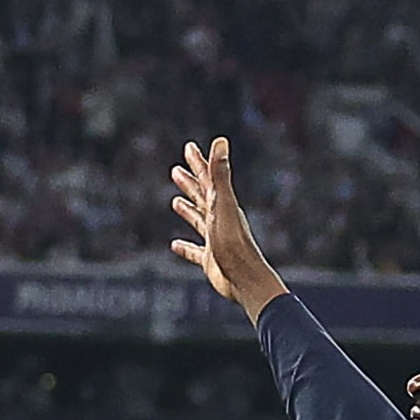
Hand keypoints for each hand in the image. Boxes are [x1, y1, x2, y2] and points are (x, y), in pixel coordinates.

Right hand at [167, 139, 287, 319]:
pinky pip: (195, 251)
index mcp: (222, 204)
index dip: (198, 162)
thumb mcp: (222, 204)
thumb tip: (220, 141)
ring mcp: (215, 239)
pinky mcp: (210, 260)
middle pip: (202, 196)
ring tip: (176, 202)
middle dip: (190, 182)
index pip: (207, 178)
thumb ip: (220, 174)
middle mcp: (219, 219)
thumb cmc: (234, 242)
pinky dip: (185, 247)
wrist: (244, 278)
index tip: (189, 148)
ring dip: (188, 210)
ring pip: (198, 220)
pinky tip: (175, 245)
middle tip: (176, 171)